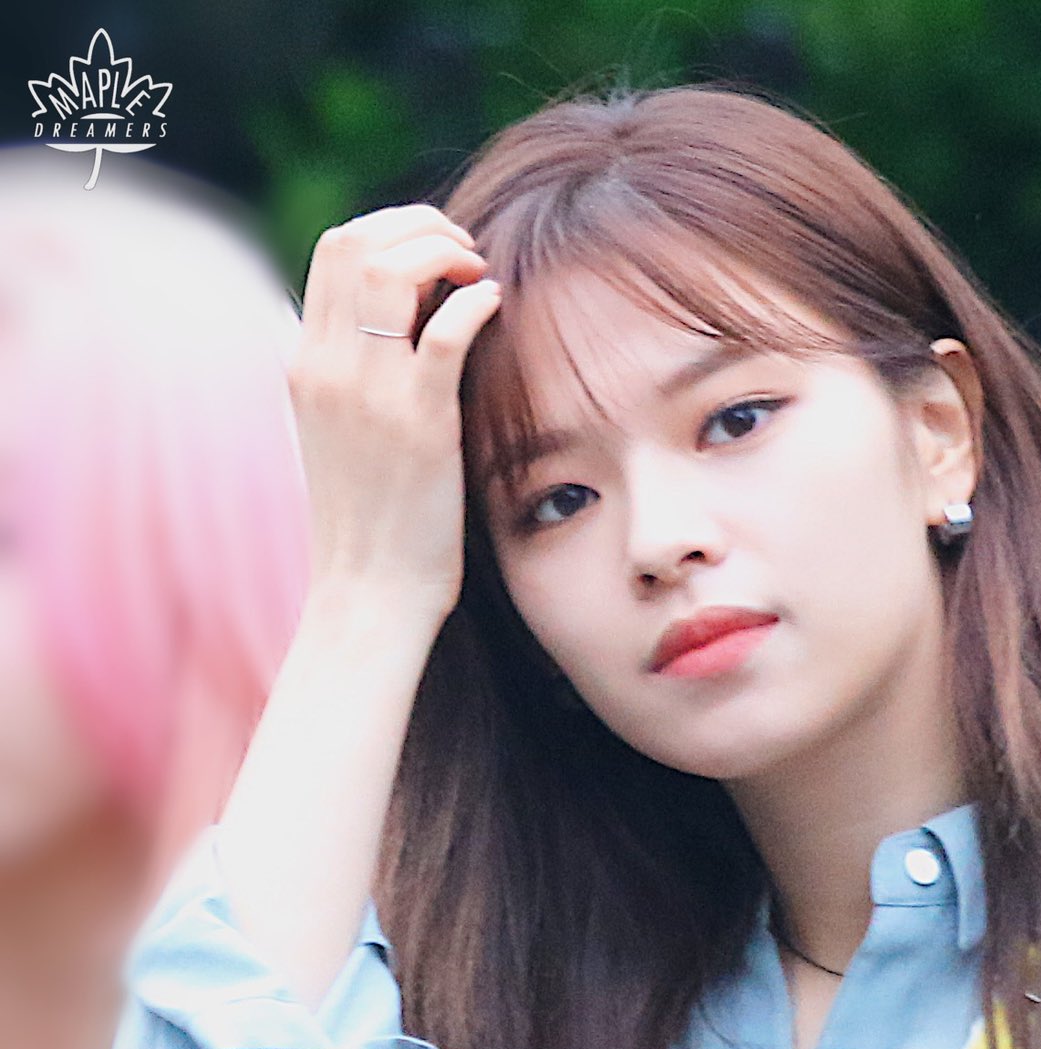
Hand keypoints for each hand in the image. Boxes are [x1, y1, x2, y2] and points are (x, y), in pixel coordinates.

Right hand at [288, 203, 502, 630]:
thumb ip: (357, 376)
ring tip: (480, 275)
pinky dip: (476, 302)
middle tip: (466, 253)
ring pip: (392, 268)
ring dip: (446, 252)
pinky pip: (445, 331)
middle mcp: (327, 367)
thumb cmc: (370, 522)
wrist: (368, 594)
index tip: (436, 253)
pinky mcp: (418, 425)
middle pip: (357, 240)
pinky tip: (496, 308)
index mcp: (307, 364)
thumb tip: (401, 328)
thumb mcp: (343, 434)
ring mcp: (369, 394)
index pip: (333, 249)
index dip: (391, 228)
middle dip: (420, 224)